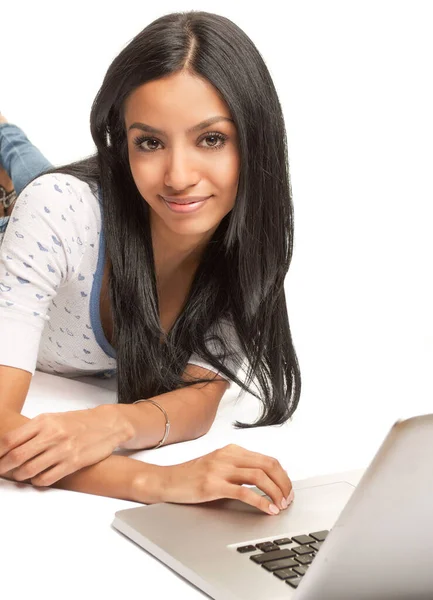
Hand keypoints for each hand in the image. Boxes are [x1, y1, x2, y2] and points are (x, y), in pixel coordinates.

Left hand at [0, 405, 128, 486]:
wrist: (107, 424)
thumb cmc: (78, 422)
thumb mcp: (53, 419)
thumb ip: (32, 432)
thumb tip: (9, 447)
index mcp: (44, 421)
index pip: (10, 439)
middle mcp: (52, 434)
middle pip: (16, 457)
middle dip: (3, 468)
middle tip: (1, 471)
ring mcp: (63, 449)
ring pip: (29, 470)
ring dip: (20, 476)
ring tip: (19, 475)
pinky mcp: (73, 463)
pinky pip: (46, 478)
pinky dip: (37, 481)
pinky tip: (38, 477)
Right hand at [147, 444, 293, 515]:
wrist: (166, 480)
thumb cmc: (191, 476)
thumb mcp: (218, 465)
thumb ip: (238, 469)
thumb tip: (265, 482)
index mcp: (232, 450)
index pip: (267, 459)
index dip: (282, 476)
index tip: (288, 489)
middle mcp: (228, 456)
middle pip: (268, 465)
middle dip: (284, 483)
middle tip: (289, 498)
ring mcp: (220, 469)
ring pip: (259, 477)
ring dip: (275, 492)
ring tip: (281, 505)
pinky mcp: (213, 485)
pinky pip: (244, 492)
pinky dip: (261, 502)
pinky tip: (267, 510)